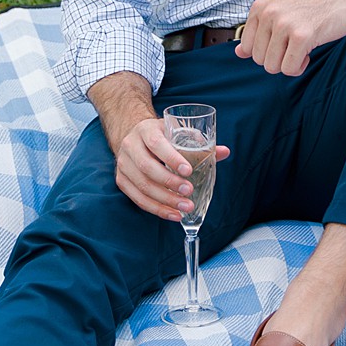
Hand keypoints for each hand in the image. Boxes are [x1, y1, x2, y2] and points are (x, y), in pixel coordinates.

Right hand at [114, 115, 230, 218]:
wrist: (134, 137)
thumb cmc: (161, 136)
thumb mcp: (176, 132)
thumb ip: (199, 143)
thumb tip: (224, 152)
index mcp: (145, 130)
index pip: (156, 144)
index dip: (171, 158)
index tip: (188, 171)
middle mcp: (130, 146)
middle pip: (147, 168)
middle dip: (169, 182)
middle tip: (189, 192)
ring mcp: (123, 164)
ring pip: (142, 186)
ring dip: (165, 200)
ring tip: (185, 207)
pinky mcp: (121, 180)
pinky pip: (138, 199)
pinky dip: (156, 209)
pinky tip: (173, 214)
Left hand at [235, 0, 345, 75]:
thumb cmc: (318, 2)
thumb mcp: (282, 10)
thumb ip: (259, 30)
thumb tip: (239, 52)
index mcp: (261, 6)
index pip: (247, 47)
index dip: (266, 51)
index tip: (282, 43)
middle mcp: (269, 13)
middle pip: (259, 60)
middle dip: (278, 59)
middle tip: (295, 46)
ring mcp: (284, 24)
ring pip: (273, 67)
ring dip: (290, 64)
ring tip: (302, 48)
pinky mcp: (302, 35)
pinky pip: (290, 68)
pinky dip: (300, 66)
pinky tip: (309, 52)